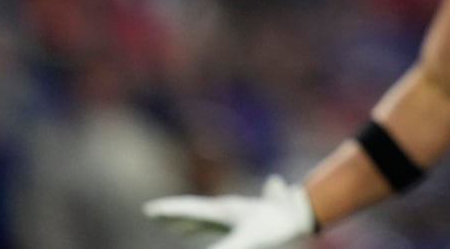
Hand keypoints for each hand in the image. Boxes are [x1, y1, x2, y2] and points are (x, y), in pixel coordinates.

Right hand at [143, 175, 316, 248]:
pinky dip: (207, 225)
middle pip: (194, 212)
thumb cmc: (276, 224)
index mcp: (223, 211)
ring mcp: (237, 214)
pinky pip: (220, 223)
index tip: (148, 209)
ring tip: (174, 223)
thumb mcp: (247, 240)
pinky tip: (211, 226)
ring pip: (207, 215)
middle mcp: (227, 210)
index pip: (190, 211)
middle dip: (174, 215)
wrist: (302, 212)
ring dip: (188, 218)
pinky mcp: (246, 221)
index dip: (169, 212)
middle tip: (152, 213)